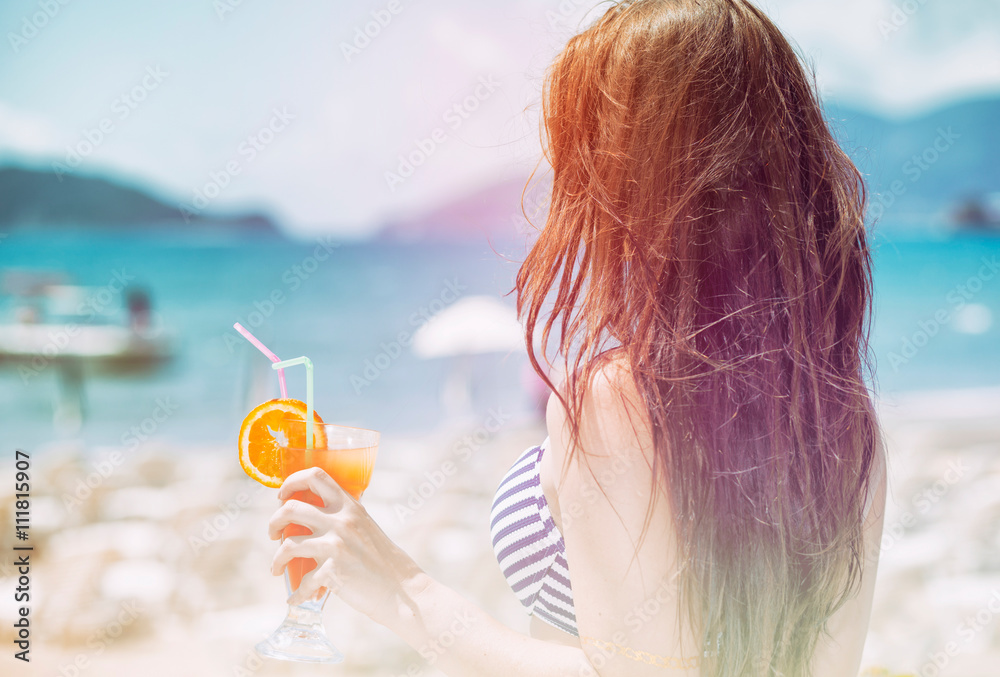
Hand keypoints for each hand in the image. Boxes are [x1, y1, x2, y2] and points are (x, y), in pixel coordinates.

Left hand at [267, 467, 425, 622]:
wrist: (401, 589)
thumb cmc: (381, 560)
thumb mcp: (364, 526)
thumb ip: (341, 517)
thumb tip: (309, 517)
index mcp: (349, 506)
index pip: (315, 476)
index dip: (291, 482)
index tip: (282, 496)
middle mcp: (341, 521)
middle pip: (290, 509)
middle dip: (273, 523)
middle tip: (274, 535)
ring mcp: (336, 546)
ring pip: (287, 545)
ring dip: (276, 561)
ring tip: (277, 569)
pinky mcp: (333, 571)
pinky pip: (301, 581)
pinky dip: (296, 593)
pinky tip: (296, 598)